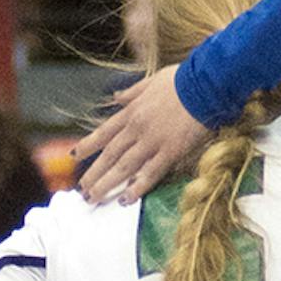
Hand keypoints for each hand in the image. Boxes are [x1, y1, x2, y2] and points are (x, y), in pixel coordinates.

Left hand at [74, 64, 208, 200]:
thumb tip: (116, 96)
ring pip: (124, 167)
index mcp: (132, 111)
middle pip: (110, 155)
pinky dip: (137, 187)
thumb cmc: (182, 79)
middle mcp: (137, 128)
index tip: (75, 156)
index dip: (88, 145)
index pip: (104, 132)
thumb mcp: (151, 80)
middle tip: (83, 189)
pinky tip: (126, 200)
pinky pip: (150, 173)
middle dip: (94, 173)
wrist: (205, 84)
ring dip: (107, 184)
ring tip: (94, 198)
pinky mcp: (171, 151)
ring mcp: (153, 141)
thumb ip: (132, 92)